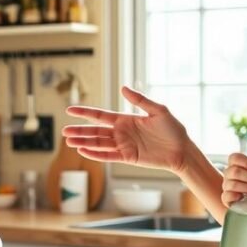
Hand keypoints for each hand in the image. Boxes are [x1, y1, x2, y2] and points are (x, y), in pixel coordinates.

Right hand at [63, 86, 190, 172]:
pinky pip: (108, 156)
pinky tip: (83, 152)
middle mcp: (121, 132)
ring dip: (84, 143)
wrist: (182, 150)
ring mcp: (123, 146)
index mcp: (125, 119)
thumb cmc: (173, 129)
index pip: (100, 115)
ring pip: (98, 144)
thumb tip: (123, 88)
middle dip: (79, 131)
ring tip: (69, 141)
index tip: (69, 109)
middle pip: (95, 131)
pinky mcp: (128, 158)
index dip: (85, 112)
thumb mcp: (158, 110)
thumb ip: (140, 100)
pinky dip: (95, 155)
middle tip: (64, 131)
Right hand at [221, 151, 246, 207]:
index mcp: (235, 164)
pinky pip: (227, 196)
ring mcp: (226, 186)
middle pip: (235, 171)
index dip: (246, 162)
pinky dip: (236, 196)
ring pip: (233, 184)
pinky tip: (244, 197)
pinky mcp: (226, 198)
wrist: (245, 198)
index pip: (235, 158)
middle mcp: (229, 174)